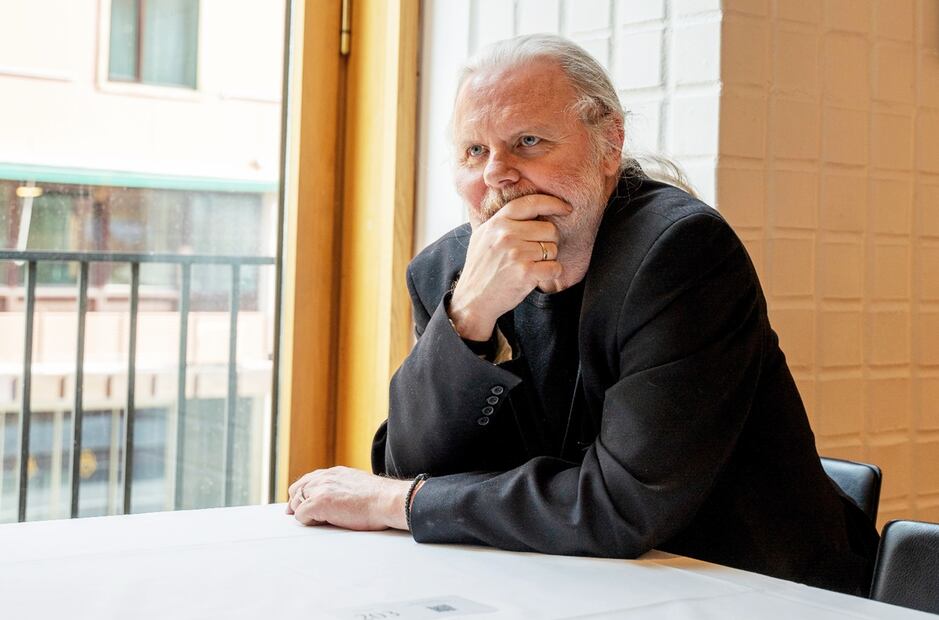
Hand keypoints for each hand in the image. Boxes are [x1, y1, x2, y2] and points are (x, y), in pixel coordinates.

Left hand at [285, 466, 412, 529]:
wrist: (387, 500)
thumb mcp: (358, 486)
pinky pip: (301, 515)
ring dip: (304, 513)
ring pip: (297, 502)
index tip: (300, 504)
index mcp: (335, 473)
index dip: (303, 493)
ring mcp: (320, 489)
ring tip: (319, 521)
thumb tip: (340, 499)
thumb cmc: (380, 499)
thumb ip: (344, 488)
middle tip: (296, 515)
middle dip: (296, 503)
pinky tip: (323, 524)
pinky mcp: (318, 503)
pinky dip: (308, 522)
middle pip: (297, 489)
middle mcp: (325, 477)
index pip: (309, 480)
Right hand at [450, 194, 570, 339]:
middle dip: (548, 241)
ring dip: (547, 259)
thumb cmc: (481, 268)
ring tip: (529, 266)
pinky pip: (555, 267)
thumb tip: (530, 208)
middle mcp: (506, 235)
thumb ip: (502, 221)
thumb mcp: (483, 236)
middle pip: (549, 229)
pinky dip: (550, 274)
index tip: (565, 208)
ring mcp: (516, 254)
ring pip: (552, 249)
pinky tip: (536, 277)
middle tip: (535, 253)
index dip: (553, 203)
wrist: (472, 299)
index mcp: (497, 222)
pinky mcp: (525, 273)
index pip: (531, 203)